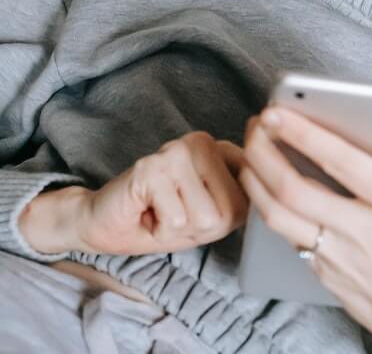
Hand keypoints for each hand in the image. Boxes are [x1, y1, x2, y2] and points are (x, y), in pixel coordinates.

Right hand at [19, 131, 246, 255]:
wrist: (104, 223)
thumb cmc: (160, 220)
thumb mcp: (211, 215)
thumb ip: (238, 200)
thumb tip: (266, 188)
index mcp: (221, 150)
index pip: (250, 196)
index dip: (221, 219)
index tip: (196, 210)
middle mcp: (201, 143)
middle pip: (227, 211)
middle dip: (200, 226)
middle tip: (173, 213)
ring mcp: (175, 151)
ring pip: (203, 216)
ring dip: (178, 227)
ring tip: (161, 212)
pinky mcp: (151, 168)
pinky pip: (176, 219)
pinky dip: (159, 228)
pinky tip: (146, 212)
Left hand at [239, 108, 371, 353]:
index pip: (344, 165)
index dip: (306, 134)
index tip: (280, 110)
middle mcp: (363, 233)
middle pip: (295, 190)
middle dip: (265, 152)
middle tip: (255, 123)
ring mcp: (338, 257)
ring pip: (279, 216)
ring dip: (255, 180)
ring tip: (248, 150)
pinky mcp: (323, 274)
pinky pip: (285, 238)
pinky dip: (266, 208)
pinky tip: (261, 186)